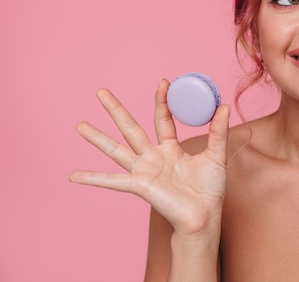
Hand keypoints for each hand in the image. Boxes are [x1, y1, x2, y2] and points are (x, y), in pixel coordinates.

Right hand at [70, 79, 229, 236]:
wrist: (204, 217)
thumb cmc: (210, 190)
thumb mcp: (217, 156)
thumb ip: (218, 131)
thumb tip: (225, 105)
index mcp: (171, 149)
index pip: (162, 119)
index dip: (162, 101)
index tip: (163, 81)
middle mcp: (153, 157)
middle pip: (130, 128)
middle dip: (116, 110)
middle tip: (100, 91)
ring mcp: (143, 171)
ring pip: (116, 149)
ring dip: (97, 138)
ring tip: (80, 125)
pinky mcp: (138, 185)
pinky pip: (112, 181)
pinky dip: (92, 178)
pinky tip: (73, 176)